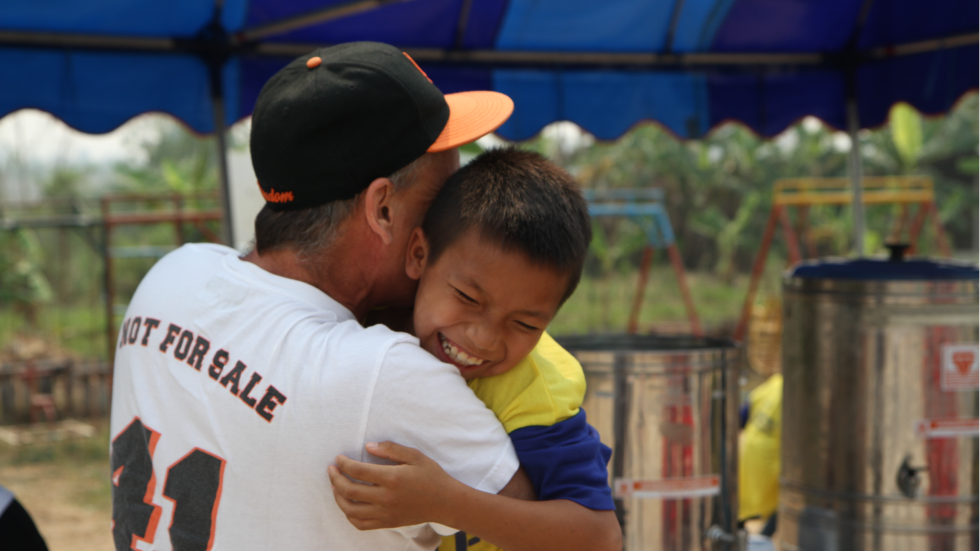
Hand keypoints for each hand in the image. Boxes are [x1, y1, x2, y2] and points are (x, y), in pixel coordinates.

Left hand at [328, 441, 461, 529]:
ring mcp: (385, 513)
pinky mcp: (387, 523)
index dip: (343, 463)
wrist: (445, 502)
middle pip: (348, 490)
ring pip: (350, 510)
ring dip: (338, 497)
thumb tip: (368, 446)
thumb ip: (390, 449)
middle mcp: (385, 498)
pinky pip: (360, 524)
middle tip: (331, 470)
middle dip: (334, 478)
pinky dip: (349, 515)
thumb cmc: (431, 476)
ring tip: (336, 486)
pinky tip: (348, 504)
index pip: (357, 470)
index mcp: (392, 478)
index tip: (338, 458)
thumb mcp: (414, 455)